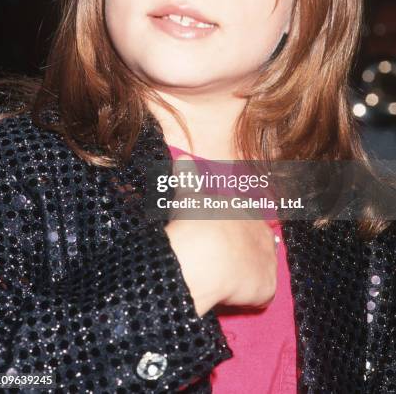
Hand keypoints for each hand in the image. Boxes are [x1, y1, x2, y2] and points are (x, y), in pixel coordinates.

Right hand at [165, 154, 277, 316]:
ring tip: (227, 281)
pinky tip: (232, 296)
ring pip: (261, 267)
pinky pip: (261, 294)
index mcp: (244, 210)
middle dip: (243, 251)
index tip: (219, 239)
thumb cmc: (196, 222)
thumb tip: (182, 155)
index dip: (232, 230)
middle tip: (220, 262)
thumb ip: (187, 176)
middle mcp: (262, 232)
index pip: (245, 218)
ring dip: (248, 274)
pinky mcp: (268, 286)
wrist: (206, 255)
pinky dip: (249, 297)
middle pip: (258, 242)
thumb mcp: (188, 195)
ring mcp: (268, 259)